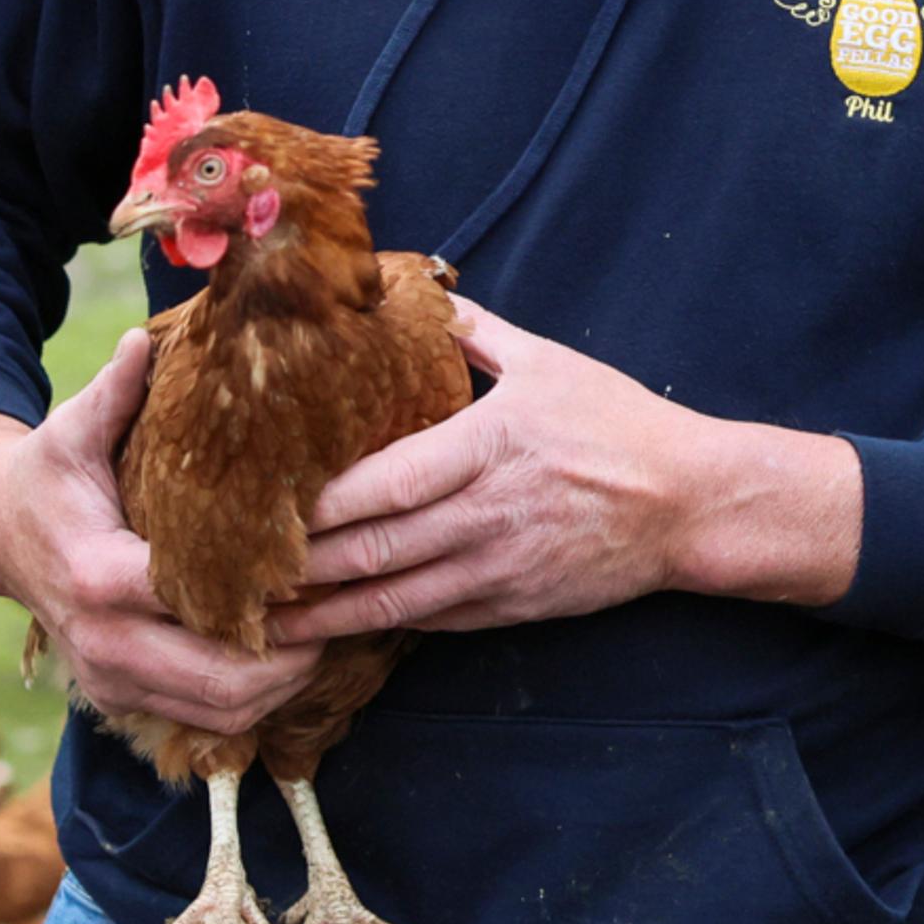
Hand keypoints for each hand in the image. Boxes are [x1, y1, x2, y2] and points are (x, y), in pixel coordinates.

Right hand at [0, 331, 321, 735]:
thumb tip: (145, 340)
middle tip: (341, 607)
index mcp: (98, 576)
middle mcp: (103, 642)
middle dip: (295, 654)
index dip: (273, 596)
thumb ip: (115, 390)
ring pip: (223, 712)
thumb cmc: (48, 472)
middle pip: (223, 679)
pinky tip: (285, 653)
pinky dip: (254, 697)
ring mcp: (109, 679)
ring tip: (323, 629)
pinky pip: (205, 719)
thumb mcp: (74, 427)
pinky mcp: (118, 697)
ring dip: (283, 682)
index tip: (321, 566)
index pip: (202, 604)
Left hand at [273, 299, 859, 642]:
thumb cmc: (618, 426)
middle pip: (375, 552)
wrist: (689, 504)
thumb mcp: (549, 363)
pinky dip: (377, 627)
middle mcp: (487, 516)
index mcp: (488, 447)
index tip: (263, 508)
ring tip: (263, 622)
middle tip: (234, 575)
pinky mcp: (512, 606)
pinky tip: (335, 630)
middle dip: (300, 570)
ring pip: (394, 602)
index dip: (320, 506)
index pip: (386, 484)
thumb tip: (424, 293)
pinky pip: (431, 623)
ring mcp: (499, 569)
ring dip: (324, 615)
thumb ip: (478, 333)